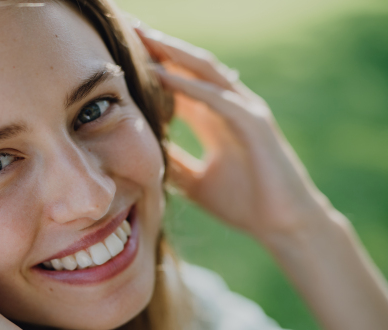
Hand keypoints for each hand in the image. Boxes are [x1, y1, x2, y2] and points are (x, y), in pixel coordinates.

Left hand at [136, 27, 332, 239]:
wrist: (282, 225)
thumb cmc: (244, 203)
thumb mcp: (194, 181)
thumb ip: (173, 162)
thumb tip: (142, 155)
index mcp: (214, 119)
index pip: (180, 82)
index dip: (153, 65)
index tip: (123, 54)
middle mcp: (229, 107)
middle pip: (190, 66)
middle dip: (161, 47)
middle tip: (129, 28)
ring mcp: (244, 111)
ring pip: (205, 70)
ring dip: (173, 52)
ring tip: (143, 37)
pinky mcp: (254, 123)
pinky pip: (216, 98)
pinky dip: (189, 84)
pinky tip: (162, 74)